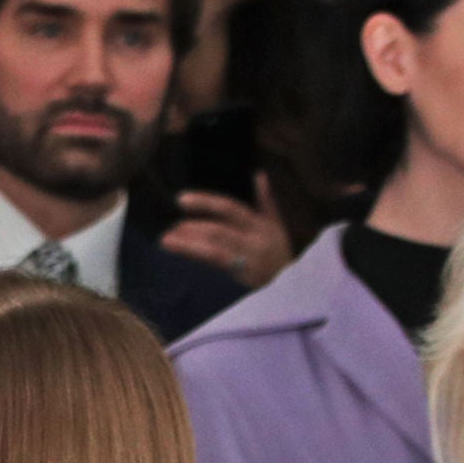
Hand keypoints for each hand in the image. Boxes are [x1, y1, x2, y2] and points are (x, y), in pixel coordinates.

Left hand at [158, 175, 293, 290]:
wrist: (296, 287)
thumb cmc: (281, 254)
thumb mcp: (277, 225)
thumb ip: (266, 201)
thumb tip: (259, 175)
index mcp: (259, 225)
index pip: (229, 208)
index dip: (205, 203)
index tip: (181, 199)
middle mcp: (254, 242)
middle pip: (219, 231)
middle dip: (192, 228)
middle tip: (170, 228)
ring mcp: (249, 263)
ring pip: (215, 252)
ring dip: (189, 245)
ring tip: (167, 241)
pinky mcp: (243, 282)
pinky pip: (217, 269)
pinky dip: (199, 260)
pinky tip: (181, 256)